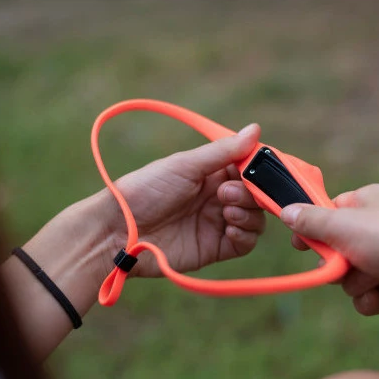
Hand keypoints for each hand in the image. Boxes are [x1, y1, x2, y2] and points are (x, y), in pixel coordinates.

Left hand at [105, 124, 266, 276]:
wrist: (119, 231)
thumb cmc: (145, 190)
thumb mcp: (185, 165)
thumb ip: (223, 151)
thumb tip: (256, 129)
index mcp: (211, 173)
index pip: (249, 169)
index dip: (258, 170)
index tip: (258, 170)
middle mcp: (217, 198)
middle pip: (256, 196)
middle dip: (251, 193)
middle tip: (226, 193)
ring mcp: (217, 224)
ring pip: (255, 219)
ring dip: (249, 213)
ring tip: (226, 210)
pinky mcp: (215, 249)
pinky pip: (245, 243)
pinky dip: (245, 234)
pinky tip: (230, 228)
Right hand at [280, 184, 378, 315]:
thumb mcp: (342, 224)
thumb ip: (311, 220)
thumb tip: (286, 211)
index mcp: (372, 200)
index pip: (333, 211)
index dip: (315, 229)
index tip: (300, 244)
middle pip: (341, 249)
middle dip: (337, 263)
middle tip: (340, 264)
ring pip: (355, 276)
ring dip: (357, 282)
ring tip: (374, 277)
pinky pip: (373, 296)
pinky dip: (373, 298)